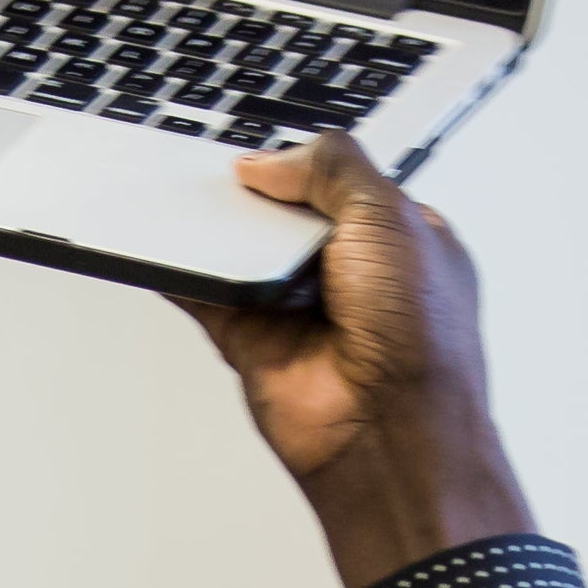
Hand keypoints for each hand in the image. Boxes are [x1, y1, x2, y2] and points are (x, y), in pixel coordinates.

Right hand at [185, 131, 535, 587]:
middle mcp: (351, 277)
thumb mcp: (387, 215)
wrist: (391, 432)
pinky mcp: (257, 346)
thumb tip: (269, 162)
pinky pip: (210, 300)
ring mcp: (301, 313)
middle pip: (285, 219)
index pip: (342, 185)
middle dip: (256, 201)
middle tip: (225, 179)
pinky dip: (186, 277)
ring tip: (189, 204)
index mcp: (398, 239)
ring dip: (218, 235)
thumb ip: (330, 169)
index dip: (303, 167)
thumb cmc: (422, 338)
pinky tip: (166, 250)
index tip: (263, 155)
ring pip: (245, 256)